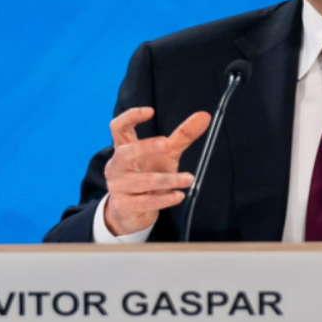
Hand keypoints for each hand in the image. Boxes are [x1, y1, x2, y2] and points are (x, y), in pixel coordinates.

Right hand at [102, 107, 210, 235]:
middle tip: (167, 145)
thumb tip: (205, 116)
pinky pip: (145, 202)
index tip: (150, 111)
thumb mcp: (166, 154)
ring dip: (168, 179)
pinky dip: (164, 199)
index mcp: (123, 147)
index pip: (118, 127)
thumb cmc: (148, 174)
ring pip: (143, 181)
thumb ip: (183, 135)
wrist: (132, 211)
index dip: (131, 117)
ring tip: (189, 179)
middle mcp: (117, 165)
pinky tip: (179, 196)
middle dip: (145, 147)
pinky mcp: (123, 205)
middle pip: (125, 152)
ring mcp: (117, 185)